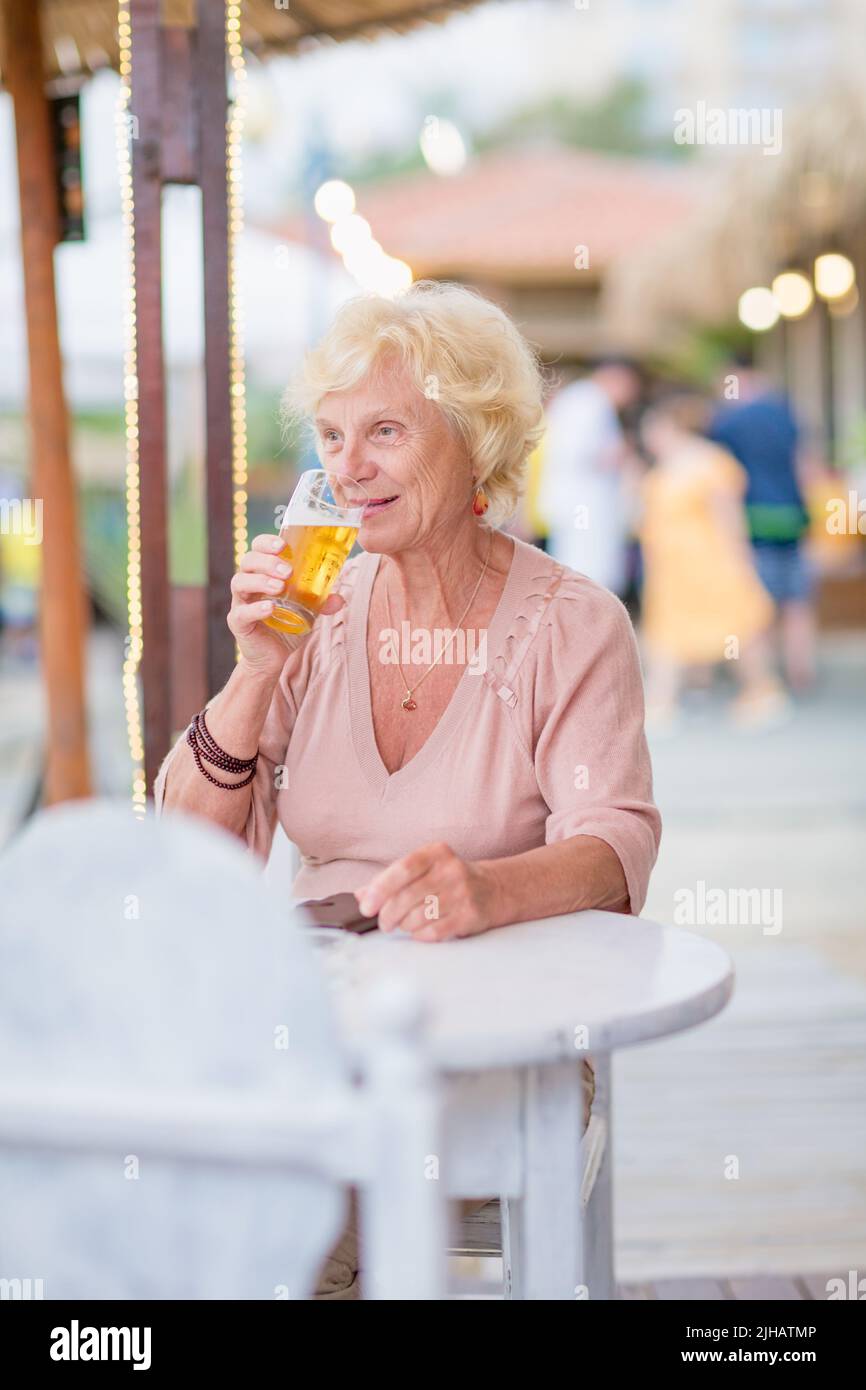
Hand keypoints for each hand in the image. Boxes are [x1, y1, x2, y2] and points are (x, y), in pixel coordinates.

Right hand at [228, 534, 344, 677]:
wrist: (273, 657)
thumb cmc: (287, 625)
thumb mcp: (308, 611)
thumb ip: (321, 602)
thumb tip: (340, 598)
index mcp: (263, 573)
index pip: (258, 548)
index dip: (266, 542)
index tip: (283, 545)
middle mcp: (248, 584)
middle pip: (248, 561)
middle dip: (267, 562)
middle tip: (288, 571)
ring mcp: (241, 602)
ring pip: (240, 582)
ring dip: (260, 581)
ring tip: (279, 587)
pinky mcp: (238, 622)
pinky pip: (241, 612)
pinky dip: (256, 609)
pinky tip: (270, 608)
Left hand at [355, 841, 502, 942]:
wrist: (494, 889)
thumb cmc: (450, 879)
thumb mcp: (423, 870)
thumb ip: (391, 880)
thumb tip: (360, 895)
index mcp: (436, 853)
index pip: (402, 869)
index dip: (379, 889)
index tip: (366, 905)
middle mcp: (451, 870)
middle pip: (407, 896)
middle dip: (388, 914)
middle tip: (383, 922)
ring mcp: (462, 893)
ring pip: (418, 916)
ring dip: (405, 925)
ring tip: (405, 924)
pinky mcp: (469, 915)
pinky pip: (433, 931)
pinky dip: (420, 934)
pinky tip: (421, 930)